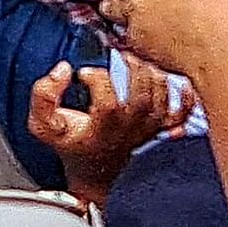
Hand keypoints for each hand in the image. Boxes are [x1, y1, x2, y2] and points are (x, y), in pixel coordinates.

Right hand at [35, 56, 191, 201]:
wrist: (94, 173)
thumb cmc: (71, 146)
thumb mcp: (44, 126)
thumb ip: (43, 97)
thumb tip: (62, 72)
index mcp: (104, 126)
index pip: (107, 96)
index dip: (97, 77)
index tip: (85, 73)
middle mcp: (132, 127)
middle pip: (143, 89)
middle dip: (132, 65)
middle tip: (119, 54)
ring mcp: (149, 127)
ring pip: (163, 92)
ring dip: (152, 70)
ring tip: (137, 60)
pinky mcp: (162, 126)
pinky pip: (183, 110)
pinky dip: (184, 94)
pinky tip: (173, 79)